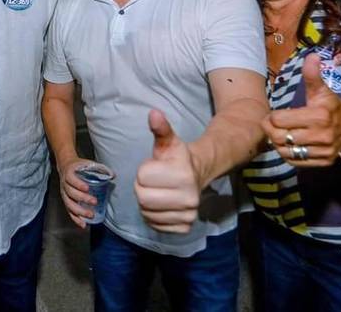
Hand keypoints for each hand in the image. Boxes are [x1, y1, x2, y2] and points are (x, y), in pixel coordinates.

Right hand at [56, 156, 97, 228]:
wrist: (65, 166)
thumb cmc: (78, 166)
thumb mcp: (87, 163)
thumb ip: (100, 168)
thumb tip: (113, 175)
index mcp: (69, 174)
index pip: (71, 179)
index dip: (78, 184)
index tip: (87, 188)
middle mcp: (64, 185)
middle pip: (71, 193)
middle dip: (82, 198)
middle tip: (94, 202)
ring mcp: (64, 194)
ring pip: (69, 204)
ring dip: (79, 211)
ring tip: (90, 215)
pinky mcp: (66, 201)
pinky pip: (69, 211)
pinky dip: (76, 219)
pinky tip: (83, 225)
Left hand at [134, 110, 199, 233]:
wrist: (198, 174)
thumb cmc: (177, 158)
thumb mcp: (168, 141)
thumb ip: (160, 129)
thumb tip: (154, 113)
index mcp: (184, 175)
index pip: (142, 178)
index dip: (144, 171)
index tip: (155, 167)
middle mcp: (189, 198)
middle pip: (143, 198)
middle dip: (142, 188)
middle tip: (152, 182)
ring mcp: (188, 215)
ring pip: (147, 213)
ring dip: (146, 203)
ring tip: (157, 191)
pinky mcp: (184, 228)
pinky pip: (155, 226)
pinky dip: (153, 217)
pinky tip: (161, 205)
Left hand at [262, 53, 340, 166]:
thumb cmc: (333, 108)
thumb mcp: (323, 91)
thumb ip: (312, 76)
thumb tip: (311, 55)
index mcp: (319, 115)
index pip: (280, 120)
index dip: (272, 117)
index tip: (274, 115)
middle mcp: (321, 135)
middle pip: (280, 137)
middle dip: (271, 130)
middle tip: (270, 125)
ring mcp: (322, 151)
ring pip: (285, 151)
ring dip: (277, 143)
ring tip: (279, 134)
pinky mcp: (323, 162)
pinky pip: (295, 161)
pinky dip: (287, 154)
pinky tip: (288, 144)